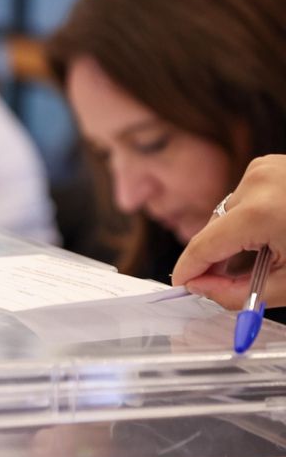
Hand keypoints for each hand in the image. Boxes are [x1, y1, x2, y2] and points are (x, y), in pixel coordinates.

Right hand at [173, 154, 285, 308]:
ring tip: (267, 255)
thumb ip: (237, 292)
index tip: (181, 285)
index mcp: (261, 211)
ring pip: (228, 213)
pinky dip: (251, 219)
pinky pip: (245, 197)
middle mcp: (257, 181)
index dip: (189, 269)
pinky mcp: (273, 164)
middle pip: (215, 228)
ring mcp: (265, 167)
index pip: (204, 244)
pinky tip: (274, 233)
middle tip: (229, 283)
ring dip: (236, 237)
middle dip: (219, 257)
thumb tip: (204, 289)